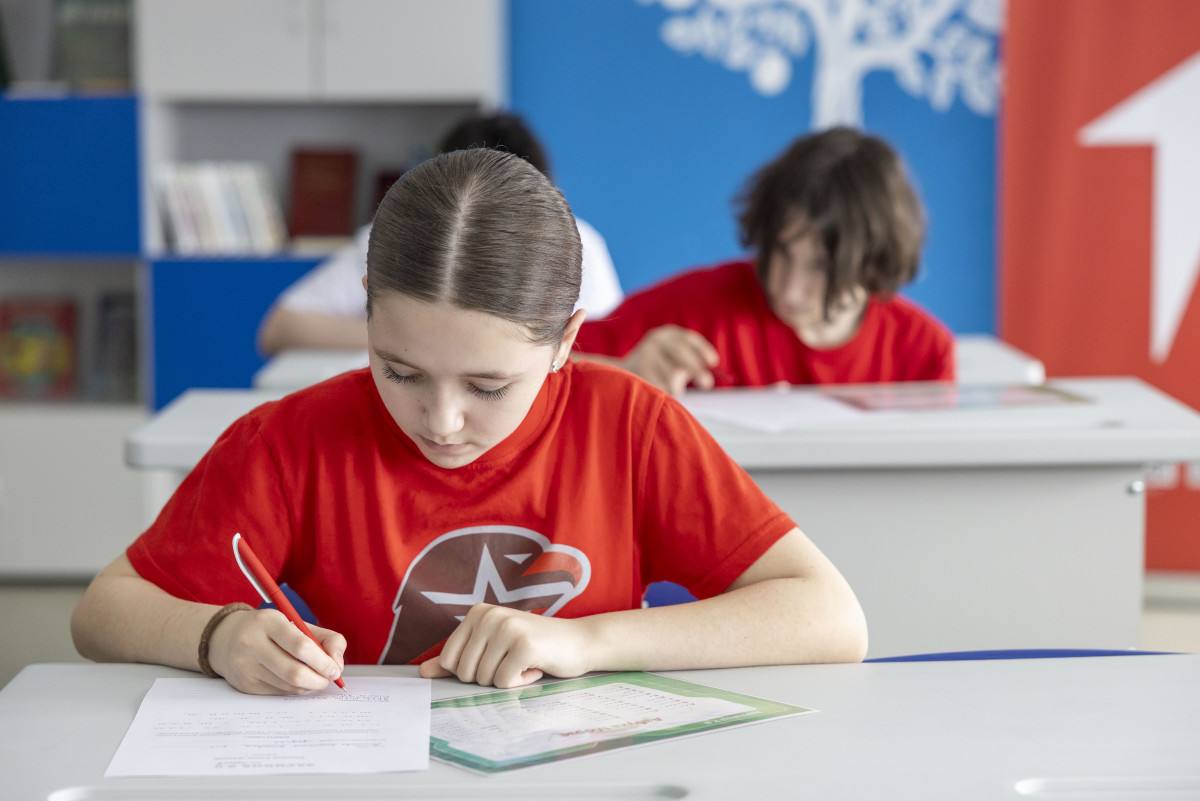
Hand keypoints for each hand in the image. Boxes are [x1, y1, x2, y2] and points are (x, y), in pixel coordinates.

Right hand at [207, 608, 345, 694]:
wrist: (227, 637)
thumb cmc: (272, 630)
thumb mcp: (297, 623)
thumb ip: (326, 638)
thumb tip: (338, 665)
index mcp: (269, 622)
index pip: (301, 646)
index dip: (323, 662)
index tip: (335, 669)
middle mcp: (252, 643)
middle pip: (295, 672)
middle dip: (319, 679)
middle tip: (329, 678)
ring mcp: (246, 666)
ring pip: (288, 686)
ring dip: (309, 686)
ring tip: (315, 678)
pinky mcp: (244, 684)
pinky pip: (279, 693)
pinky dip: (295, 690)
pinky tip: (297, 681)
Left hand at [418, 604, 593, 688]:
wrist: (578, 642)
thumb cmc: (532, 647)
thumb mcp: (492, 648)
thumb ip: (457, 659)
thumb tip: (423, 672)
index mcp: (477, 613)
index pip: (450, 661)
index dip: (470, 671)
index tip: (495, 658)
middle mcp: (490, 615)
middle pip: (465, 673)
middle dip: (489, 676)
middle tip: (512, 661)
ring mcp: (507, 628)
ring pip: (484, 679)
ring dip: (507, 679)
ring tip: (525, 661)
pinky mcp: (524, 645)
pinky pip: (504, 682)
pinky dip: (521, 683)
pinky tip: (535, 666)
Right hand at [622, 325, 719, 394]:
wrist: (623, 374)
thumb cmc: (659, 369)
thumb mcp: (675, 360)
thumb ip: (692, 365)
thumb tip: (710, 378)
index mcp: (668, 333)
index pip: (688, 338)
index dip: (703, 349)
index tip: (713, 363)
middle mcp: (655, 340)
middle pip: (680, 353)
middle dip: (696, 370)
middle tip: (708, 384)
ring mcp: (644, 354)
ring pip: (670, 375)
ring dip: (676, 387)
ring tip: (670, 389)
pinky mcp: (637, 371)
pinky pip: (659, 386)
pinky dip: (663, 392)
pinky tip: (655, 389)